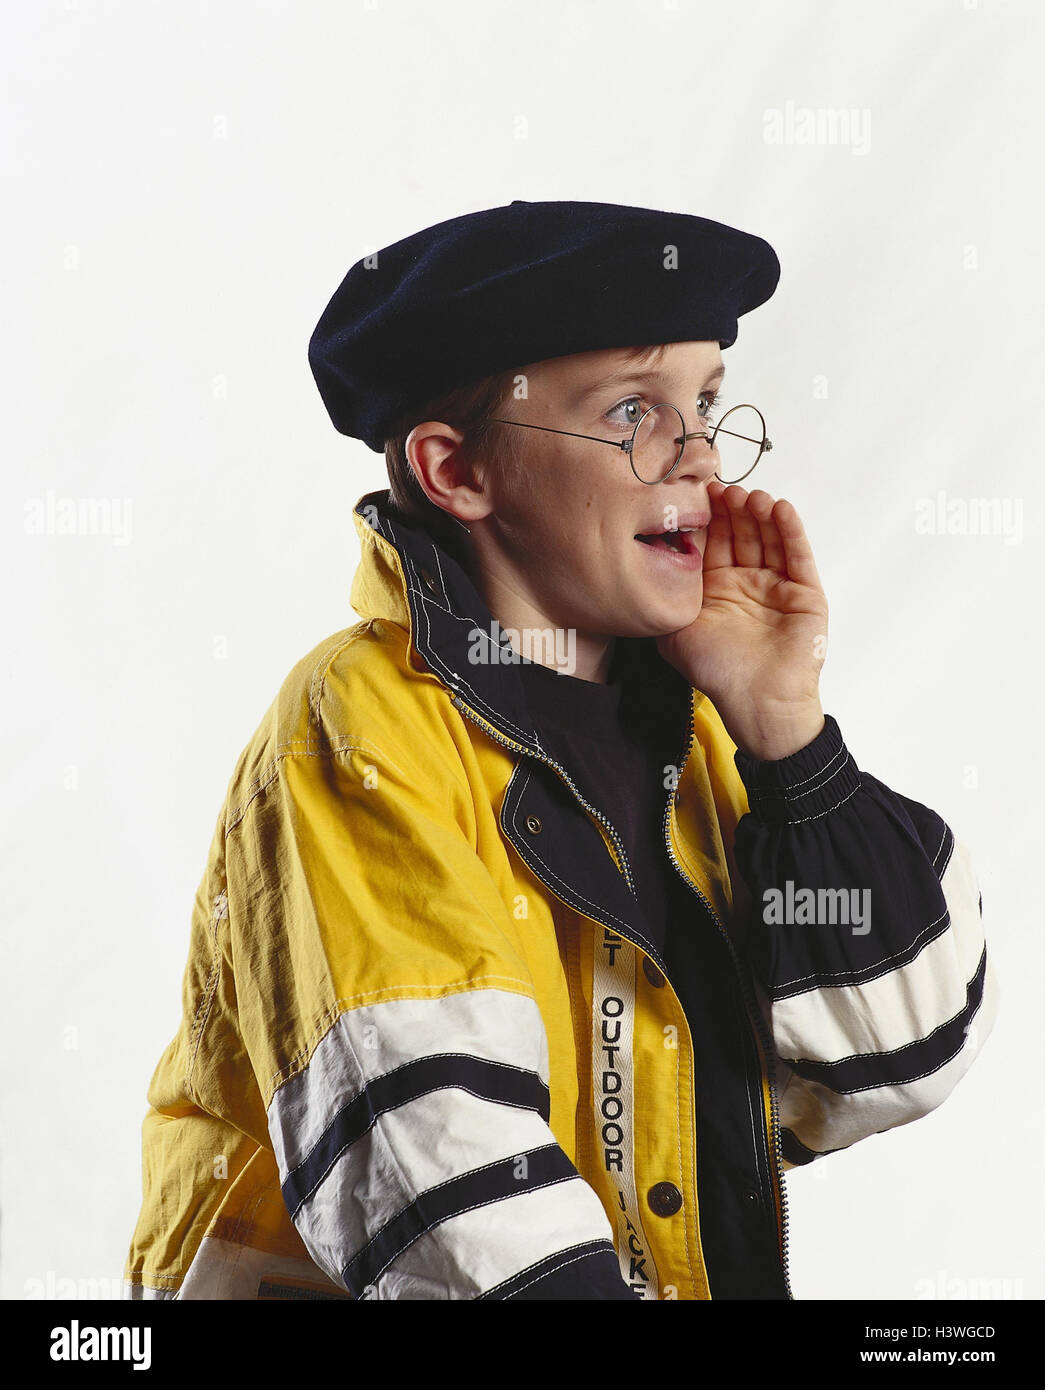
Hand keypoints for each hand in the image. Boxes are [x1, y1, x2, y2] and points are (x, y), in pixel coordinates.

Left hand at [655, 480, 829, 760]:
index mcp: (717, 589)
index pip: (714, 543)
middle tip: (725, 489)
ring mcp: (778, 585)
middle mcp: (747, 582)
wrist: (757, 703)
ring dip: (762, 514)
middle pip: (743, 534)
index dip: (708, 518)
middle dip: (735, 510)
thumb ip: (663, 601)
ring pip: (771, 539)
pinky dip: (791, 531)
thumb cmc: (717, 673)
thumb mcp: (676, 634)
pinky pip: (798, 556)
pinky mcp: (805, 593)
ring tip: (752, 495)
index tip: (699, 493)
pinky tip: (780, 509)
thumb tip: (641, 569)